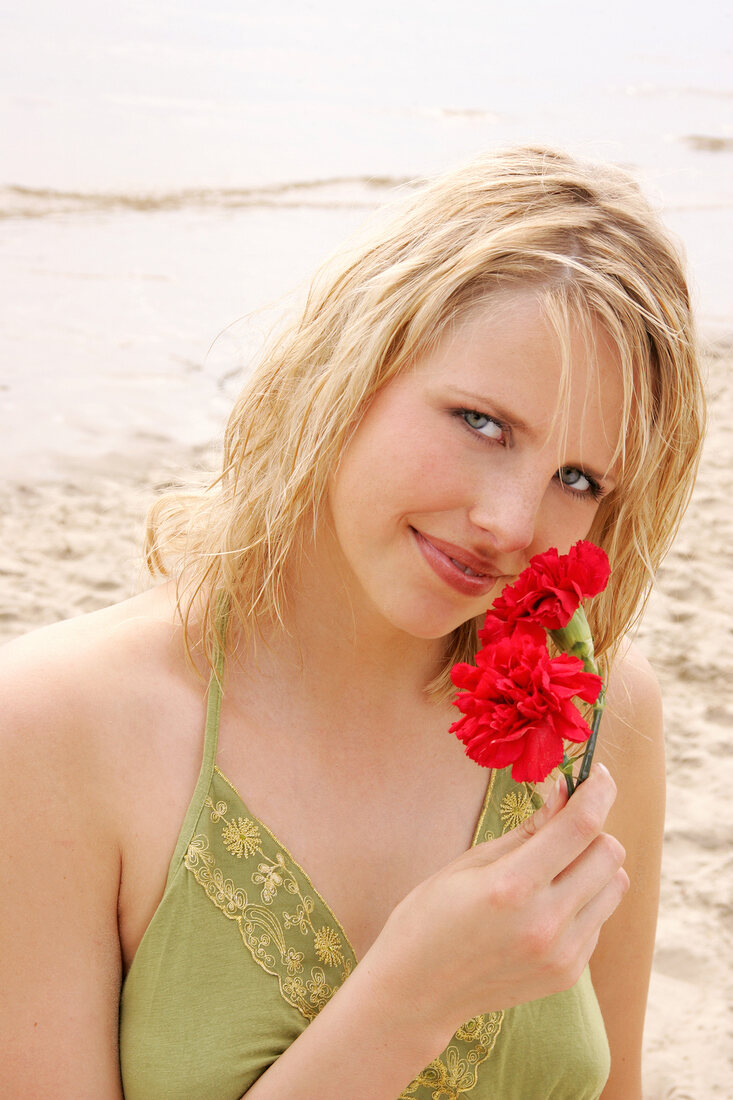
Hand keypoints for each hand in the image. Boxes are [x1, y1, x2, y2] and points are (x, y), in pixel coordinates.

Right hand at [365, 764, 628, 1033]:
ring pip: (615, 886)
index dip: (598, 790)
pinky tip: (547, 903)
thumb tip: (564, 791)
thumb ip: (527, 830)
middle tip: (563, 824)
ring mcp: (561, 953)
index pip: (580, 826)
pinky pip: (599, 918)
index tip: (598, 772)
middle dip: (593, 827)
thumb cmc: (431, 915)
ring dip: (595, 864)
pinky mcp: (568, 974)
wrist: (418, 991)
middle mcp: (545, 922)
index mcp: (512, 886)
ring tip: (556, 866)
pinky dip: (584, 899)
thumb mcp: (470, 862)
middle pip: (609, 853)